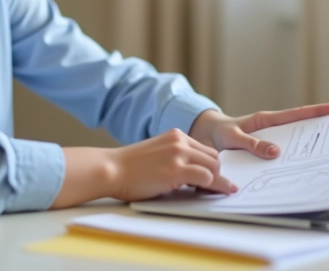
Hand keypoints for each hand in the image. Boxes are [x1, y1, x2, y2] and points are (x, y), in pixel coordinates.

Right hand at [106, 128, 237, 201]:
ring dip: (216, 182)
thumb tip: (196, 176)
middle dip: (217, 174)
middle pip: (214, 157)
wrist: (111, 169)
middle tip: (218, 188)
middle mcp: (180, 141)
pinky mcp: (176, 171)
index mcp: (175, 135)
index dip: (211, 165)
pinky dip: (212, 187)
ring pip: (214, 167)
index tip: (215, 178)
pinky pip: (206, 178)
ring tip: (216, 192)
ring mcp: (179, 155)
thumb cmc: (129, 167)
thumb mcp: (157, 154)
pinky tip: (210, 193)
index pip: (205, 150)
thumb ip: (175, 158)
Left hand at [189, 102, 328, 158]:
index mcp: (267, 121)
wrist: (207, 139)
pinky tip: (297, 176)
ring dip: (306, 154)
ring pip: (293, 148)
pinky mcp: (265, 156)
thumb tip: (276, 153)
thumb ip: (252, 144)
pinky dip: (290, 167)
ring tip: (326, 159)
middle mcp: (272, 131)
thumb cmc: (221, 133)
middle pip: (301, 130)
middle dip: (321, 132)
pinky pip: (281, 162)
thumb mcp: (233, 137)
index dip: (317, 111)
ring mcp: (270, 143)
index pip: (296, 114)